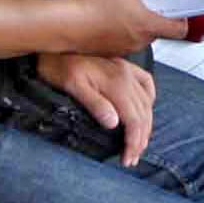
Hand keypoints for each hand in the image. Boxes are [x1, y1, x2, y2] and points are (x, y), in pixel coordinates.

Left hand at [34, 51, 156, 168]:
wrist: (54, 43)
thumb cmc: (59, 66)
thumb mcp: (72, 86)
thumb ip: (95, 104)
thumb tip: (114, 123)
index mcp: (116, 83)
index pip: (134, 119)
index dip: (133, 142)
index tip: (127, 159)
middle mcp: (127, 76)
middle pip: (144, 114)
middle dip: (140, 140)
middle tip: (132, 159)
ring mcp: (127, 70)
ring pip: (147, 102)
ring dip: (146, 125)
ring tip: (139, 143)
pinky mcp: (124, 66)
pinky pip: (146, 84)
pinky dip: (149, 101)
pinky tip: (145, 110)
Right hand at [60, 0, 190, 53]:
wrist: (63, 24)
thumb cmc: (91, 5)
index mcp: (148, 24)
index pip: (180, 29)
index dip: (181, 19)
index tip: (176, 9)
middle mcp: (139, 40)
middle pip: (157, 30)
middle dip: (151, 16)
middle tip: (143, 2)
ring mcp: (123, 48)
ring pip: (137, 35)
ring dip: (133, 23)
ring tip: (120, 7)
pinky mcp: (108, 50)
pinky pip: (119, 40)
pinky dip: (116, 30)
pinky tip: (105, 17)